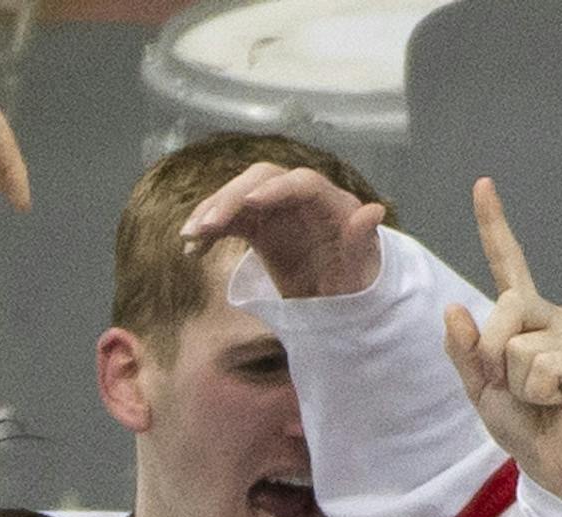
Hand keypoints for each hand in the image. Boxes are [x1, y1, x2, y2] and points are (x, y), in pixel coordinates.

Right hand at [179, 160, 384, 299]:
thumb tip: (373, 212)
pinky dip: (210, 231)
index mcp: (328, 202)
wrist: (339, 292)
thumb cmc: (355, 279)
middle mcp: (299, 197)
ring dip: (212, 211)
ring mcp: (276, 208)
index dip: (276, 189)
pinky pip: (230, 220)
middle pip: (262, 179)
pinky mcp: (258, 225)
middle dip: (232, 198)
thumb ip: (362, 240)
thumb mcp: (361, 269)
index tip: (251, 203)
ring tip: (189, 237)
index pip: (301, 183)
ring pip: (240, 195)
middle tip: (207, 225)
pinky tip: (192, 250)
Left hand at [442, 179, 561, 514]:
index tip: (483, 185)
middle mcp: (554, 316)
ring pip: (518, 346)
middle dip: (492, 355)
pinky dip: (537, 394)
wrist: (552, 464)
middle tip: (513, 390)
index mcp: (526, 317)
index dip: (495, 226)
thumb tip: (453, 309)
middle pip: (503, 309)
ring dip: (515, 384)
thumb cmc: (521, 424)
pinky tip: (557, 402)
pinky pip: (540, 367)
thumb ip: (464, 352)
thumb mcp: (479, 389)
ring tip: (539, 399)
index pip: (509, 265)